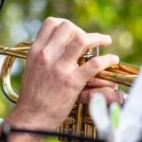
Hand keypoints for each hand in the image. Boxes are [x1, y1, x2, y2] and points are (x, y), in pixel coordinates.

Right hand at [9, 17, 120, 131]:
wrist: (30, 118)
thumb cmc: (32, 97)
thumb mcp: (32, 69)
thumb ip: (43, 56)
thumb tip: (59, 47)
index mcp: (35, 52)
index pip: (51, 23)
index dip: (66, 25)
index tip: (73, 34)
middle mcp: (46, 56)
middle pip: (68, 27)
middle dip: (82, 30)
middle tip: (88, 41)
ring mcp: (59, 68)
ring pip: (82, 40)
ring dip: (98, 38)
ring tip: (106, 41)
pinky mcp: (72, 82)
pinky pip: (94, 64)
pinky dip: (107, 59)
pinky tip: (111, 60)